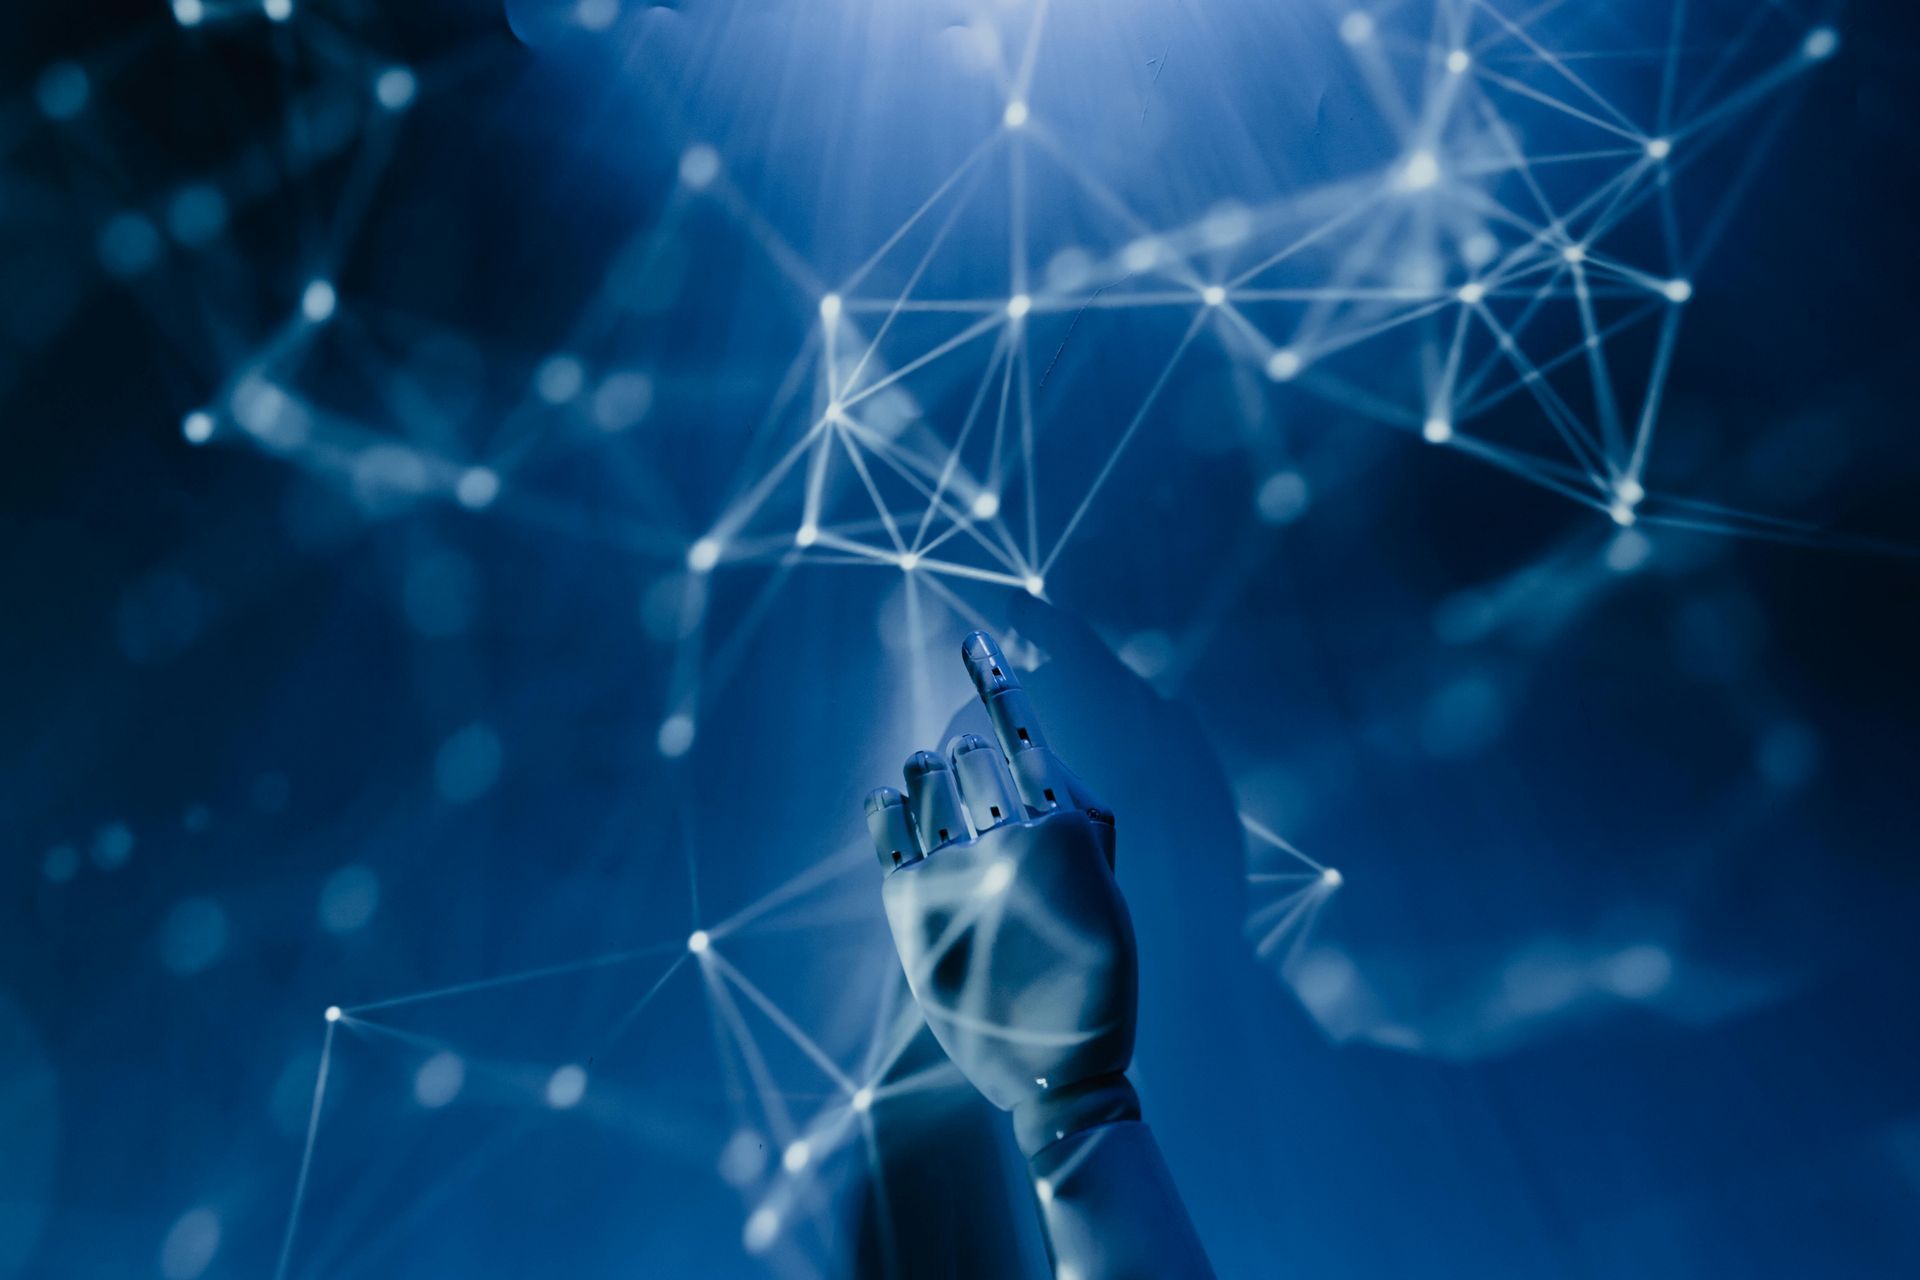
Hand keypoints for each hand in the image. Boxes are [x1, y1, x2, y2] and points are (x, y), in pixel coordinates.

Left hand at [865, 632, 1139, 1152]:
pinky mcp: (909, 907)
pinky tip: (892, 800)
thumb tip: (1048, 762)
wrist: (1056, 1073)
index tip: (975, 640)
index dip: (996, 677)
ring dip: (927, 772)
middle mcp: (1006, 841)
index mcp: (1064, 831)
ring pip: (923, 780)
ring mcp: (954, 872)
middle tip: (967, 775)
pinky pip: (886, 825)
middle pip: (965, 757)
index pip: (1022, 729)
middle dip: (964, 756)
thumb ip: (1081, 823)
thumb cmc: (1091, 977)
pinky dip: (886, 804)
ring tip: (936, 787)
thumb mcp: (1106, 891)